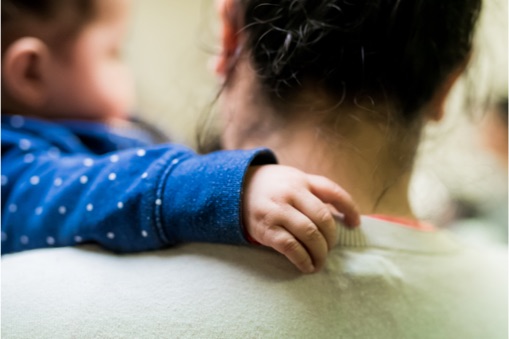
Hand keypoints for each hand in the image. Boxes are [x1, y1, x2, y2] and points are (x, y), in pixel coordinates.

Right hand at [242, 165, 359, 273]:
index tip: (354, 225)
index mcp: (302, 180)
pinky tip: (308, 266)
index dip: (350, 209)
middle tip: (329, 248)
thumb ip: (313, 191)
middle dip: (331, 239)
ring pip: (310, 234)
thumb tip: (341, 216)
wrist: (235, 188)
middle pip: (323, 219)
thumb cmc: (271, 187)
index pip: (334, 192)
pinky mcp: (266, 228)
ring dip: (320, 252)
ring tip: (320, 261)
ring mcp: (278, 210)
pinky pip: (291, 247)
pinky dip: (303, 260)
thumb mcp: (292, 179)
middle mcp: (291, 193)